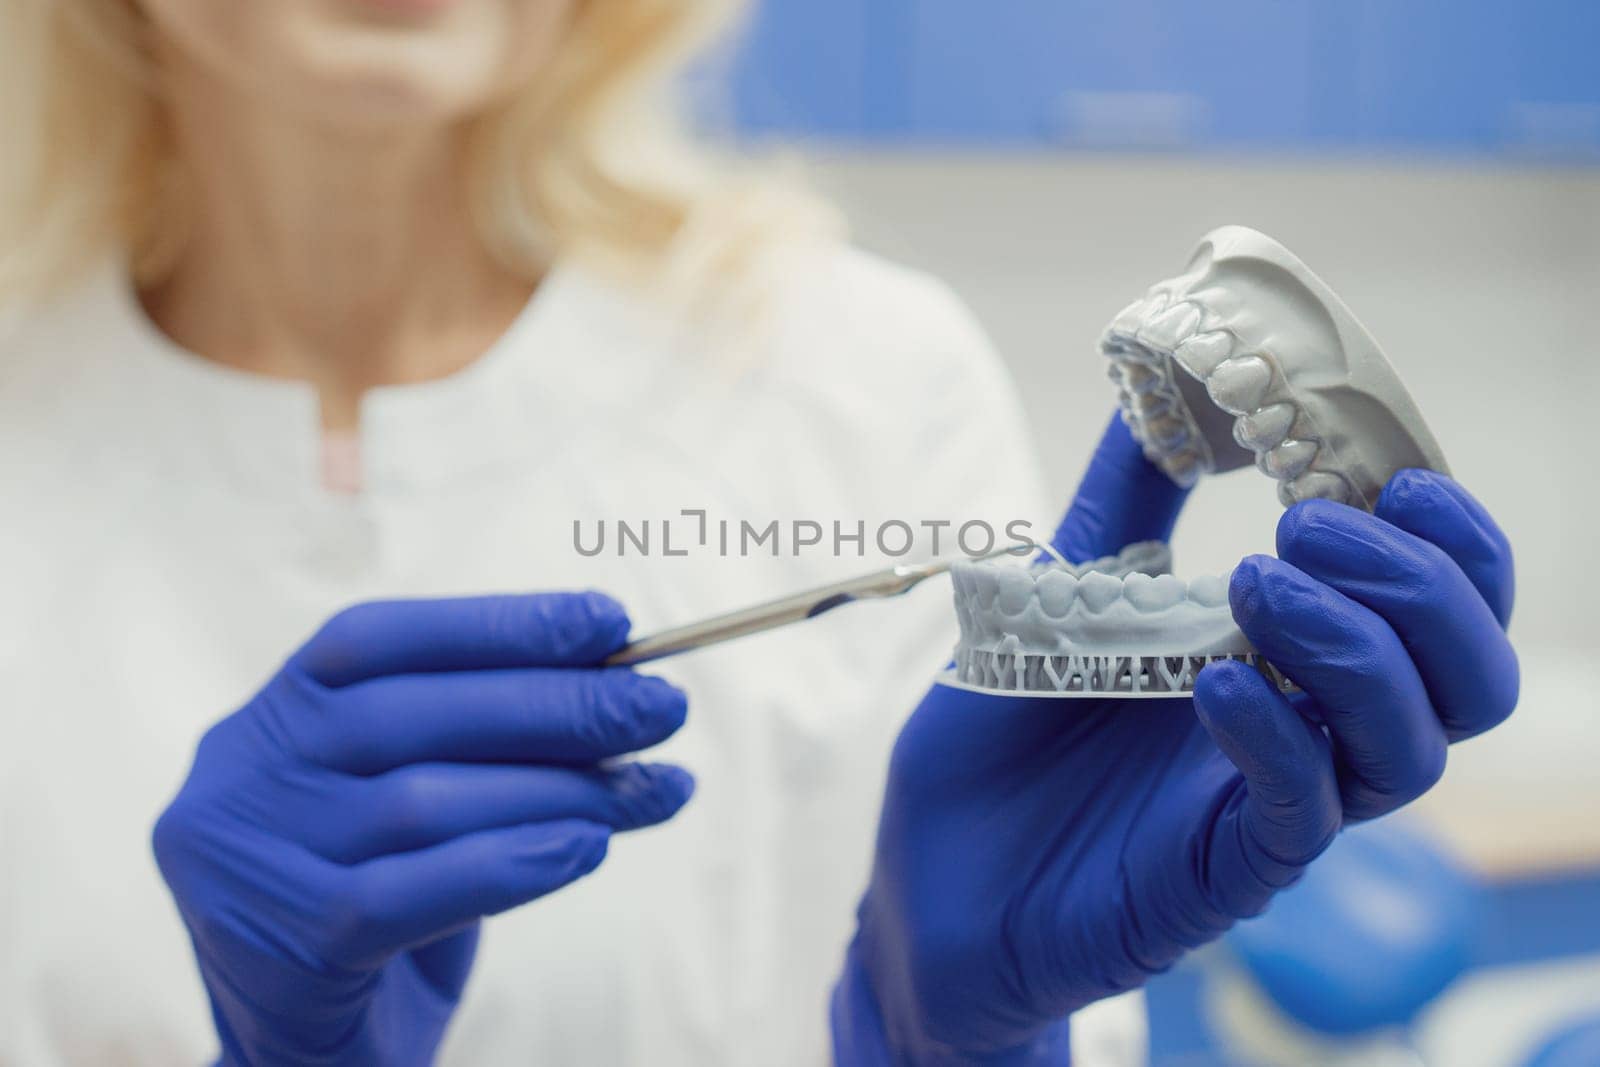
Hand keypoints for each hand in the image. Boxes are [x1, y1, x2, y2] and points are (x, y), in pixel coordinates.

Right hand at [153, 593, 692, 1065]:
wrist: (303, 1055)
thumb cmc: (381, 902)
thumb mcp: (419, 799)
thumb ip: (484, 744)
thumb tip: (620, 690)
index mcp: (273, 716)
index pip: (380, 638)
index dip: (498, 624)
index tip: (610, 622)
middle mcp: (244, 777)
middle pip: (415, 715)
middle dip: (558, 705)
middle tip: (662, 708)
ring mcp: (253, 863)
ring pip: (425, 802)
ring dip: (560, 790)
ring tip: (651, 789)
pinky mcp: (289, 947)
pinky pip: (418, 892)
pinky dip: (516, 862)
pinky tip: (588, 848)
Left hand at [834, 417, 1517, 1063]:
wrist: (932, 869)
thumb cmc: (1004, 737)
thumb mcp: (1059, 592)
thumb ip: (1120, 499)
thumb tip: (1153, 384)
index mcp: (1286, 658)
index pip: (1435, 602)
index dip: (1449, 536)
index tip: (1390, 470)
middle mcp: (1305, 731)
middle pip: (1466, 675)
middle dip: (1420, 583)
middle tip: (1307, 525)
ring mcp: (1270, 806)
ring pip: (1412, 745)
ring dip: (1358, 647)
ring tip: (1256, 583)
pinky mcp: (1222, 874)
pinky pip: (1303, 813)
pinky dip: (1278, 736)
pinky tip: (1215, 683)